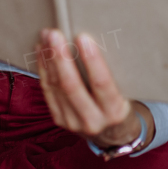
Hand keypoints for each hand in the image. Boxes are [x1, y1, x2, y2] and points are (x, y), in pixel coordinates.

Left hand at [35, 29, 150, 154]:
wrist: (112, 135)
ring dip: (49, 59)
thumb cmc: (120, 104)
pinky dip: (44, 69)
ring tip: (46, 37)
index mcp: (115, 112)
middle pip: (72, 86)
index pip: (102, 83)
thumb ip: (110, 75)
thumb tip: (89, 40)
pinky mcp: (59, 120)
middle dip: (61, 57)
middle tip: (55, 34)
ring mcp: (73, 123)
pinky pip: (48, 91)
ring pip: (56, 87)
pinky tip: (42, 52)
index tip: (83, 37)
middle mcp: (93, 121)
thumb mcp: (125, 94)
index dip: (92, 60)